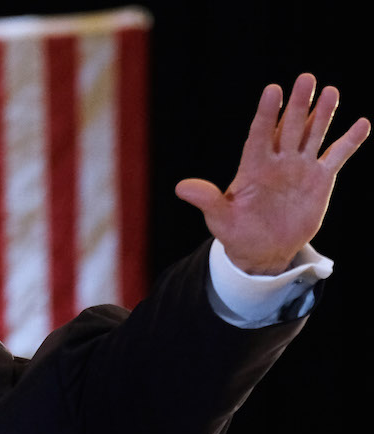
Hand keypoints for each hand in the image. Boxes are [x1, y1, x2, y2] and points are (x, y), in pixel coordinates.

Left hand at [175, 73, 369, 274]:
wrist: (264, 250)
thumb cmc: (237, 234)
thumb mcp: (220, 219)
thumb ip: (207, 201)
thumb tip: (180, 188)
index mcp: (252, 167)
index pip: (259, 134)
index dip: (266, 114)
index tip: (272, 91)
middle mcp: (277, 161)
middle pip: (289, 127)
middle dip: (298, 104)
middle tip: (306, 79)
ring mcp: (300, 168)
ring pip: (313, 134)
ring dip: (322, 115)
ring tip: (330, 91)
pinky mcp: (319, 179)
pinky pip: (336, 156)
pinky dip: (349, 141)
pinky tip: (362, 124)